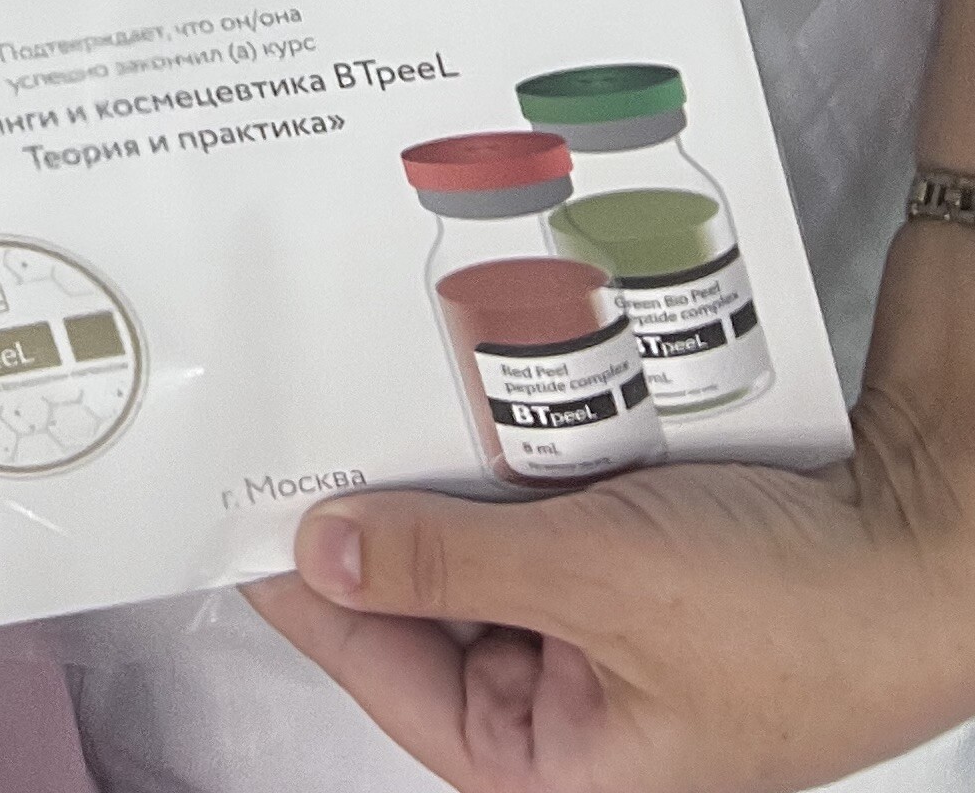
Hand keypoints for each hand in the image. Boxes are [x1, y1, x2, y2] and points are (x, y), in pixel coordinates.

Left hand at [246, 348, 974, 792]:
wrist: (921, 553)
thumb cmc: (781, 612)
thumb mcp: (593, 583)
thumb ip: (447, 563)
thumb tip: (321, 548)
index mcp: (541, 767)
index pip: (376, 664)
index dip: (301, 578)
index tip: (227, 491)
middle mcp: (558, 712)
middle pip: (417, 601)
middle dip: (368, 508)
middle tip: (290, 402)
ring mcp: (595, 637)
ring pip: (472, 544)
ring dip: (435, 472)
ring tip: (358, 378)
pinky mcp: (631, 573)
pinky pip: (535, 512)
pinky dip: (502, 456)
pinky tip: (456, 385)